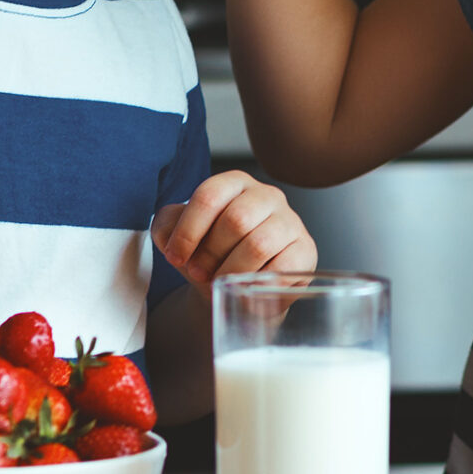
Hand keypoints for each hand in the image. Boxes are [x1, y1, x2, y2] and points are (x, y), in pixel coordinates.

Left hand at [151, 170, 317, 281]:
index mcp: (235, 183)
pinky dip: (257, 282)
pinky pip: (282, 267)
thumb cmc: (209, 257)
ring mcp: (290, 221)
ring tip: (220, 282)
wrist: (236, 289)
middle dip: (210, 253)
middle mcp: (267, 195)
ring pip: (259, 244)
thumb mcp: (179, 237)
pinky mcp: (305, 250)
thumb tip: (171, 233)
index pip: (210, 195)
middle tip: (198, 273)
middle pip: (235, 219)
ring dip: (231, 270)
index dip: (188, 230)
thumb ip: (167, 226)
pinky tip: (245, 287)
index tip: (176, 256)